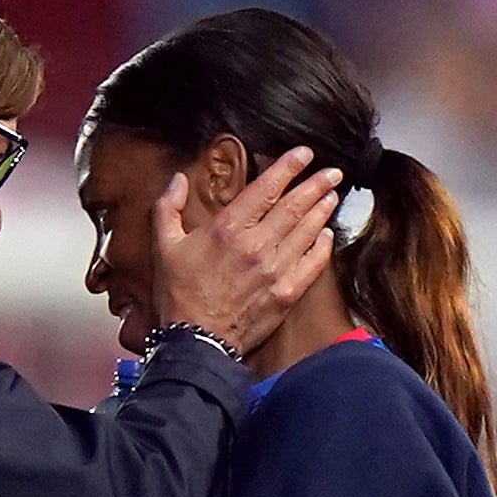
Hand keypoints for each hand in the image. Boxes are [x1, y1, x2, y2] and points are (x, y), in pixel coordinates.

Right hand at [150, 144, 345, 354]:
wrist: (196, 342)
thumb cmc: (179, 294)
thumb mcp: (163, 245)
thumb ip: (168, 207)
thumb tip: (178, 180)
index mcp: (228, 229)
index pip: (266, 188)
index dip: (288, 167)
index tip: (304, 154)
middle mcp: (256, 245)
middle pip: (295, 206)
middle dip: (317, 185)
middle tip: (332, 172)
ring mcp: (275, 270)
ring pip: (307, 232)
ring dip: (322, 211)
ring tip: (333, 196)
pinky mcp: (286, 294)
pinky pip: (312, 265)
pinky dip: (322, 247)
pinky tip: (328, 235)